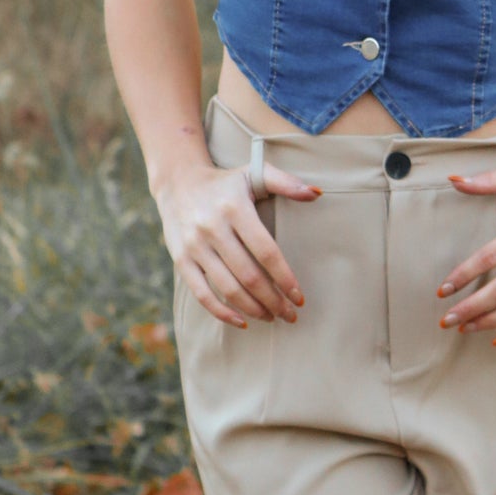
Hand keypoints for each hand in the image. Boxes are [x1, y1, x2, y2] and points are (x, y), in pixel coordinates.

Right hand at [158, 161, 319, 327]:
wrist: (179, 183)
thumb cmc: (226, 183)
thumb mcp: (254, 173)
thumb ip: (286, 182)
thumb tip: (317, 194)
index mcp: (234, 208)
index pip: (265, 251)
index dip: (284, 277)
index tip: (299, 296)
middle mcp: (212, 228)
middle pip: (249, 275)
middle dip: (274, 300)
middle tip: (290, 315)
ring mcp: (194, 246)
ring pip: (228, 288)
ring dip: (254, 309)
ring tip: (272, 317)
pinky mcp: (181, 260)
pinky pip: (201, 294)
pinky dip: (222, 312)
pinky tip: (242, 321)